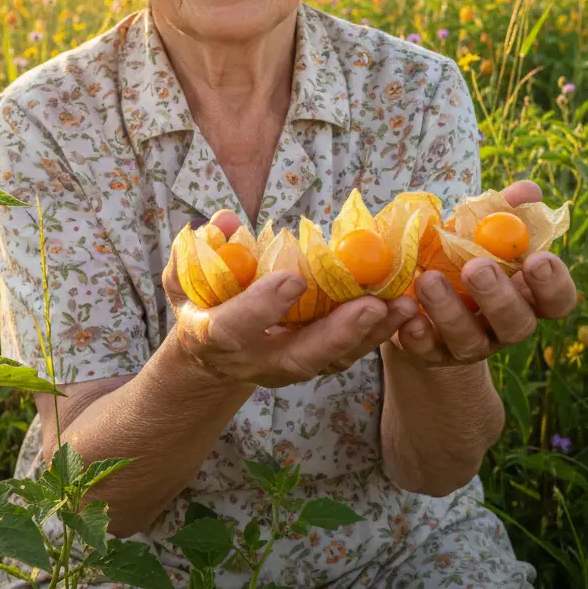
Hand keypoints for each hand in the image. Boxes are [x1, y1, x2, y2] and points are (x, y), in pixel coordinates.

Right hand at [163, 210, 417, 387]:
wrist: (211, 356)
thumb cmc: (198, 304)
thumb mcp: (183, 276)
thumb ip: (196, 252)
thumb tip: (225, 221)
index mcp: (214, 336)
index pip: (235, 328)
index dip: (262, 307)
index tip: (292, 279)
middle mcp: (255, 360)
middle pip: (299, 357)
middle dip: (338, 334)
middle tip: (373, 305)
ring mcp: (287, 367)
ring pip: (332, 360)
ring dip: (370, 335)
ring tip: (403, 305)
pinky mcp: (314, 363)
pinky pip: (348, 354)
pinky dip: (377, 335)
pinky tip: (405, 309)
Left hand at [391, 181, 576, 367]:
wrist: (413, 296)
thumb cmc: (455, 257)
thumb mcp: (474, 231)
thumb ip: (501, 212)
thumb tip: (530, 190)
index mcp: (524, 294)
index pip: (557, 300)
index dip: (554, 284)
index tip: (538, 258)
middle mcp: (503, 325)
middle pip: (517, 323)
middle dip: (499, 297)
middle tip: (477, 268)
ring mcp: (469, 344)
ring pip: (470, 340)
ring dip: (450, 310)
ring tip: (428, 279)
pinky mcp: (431, 354)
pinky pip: (427, 351)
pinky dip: (418, 334)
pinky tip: (407, 315)